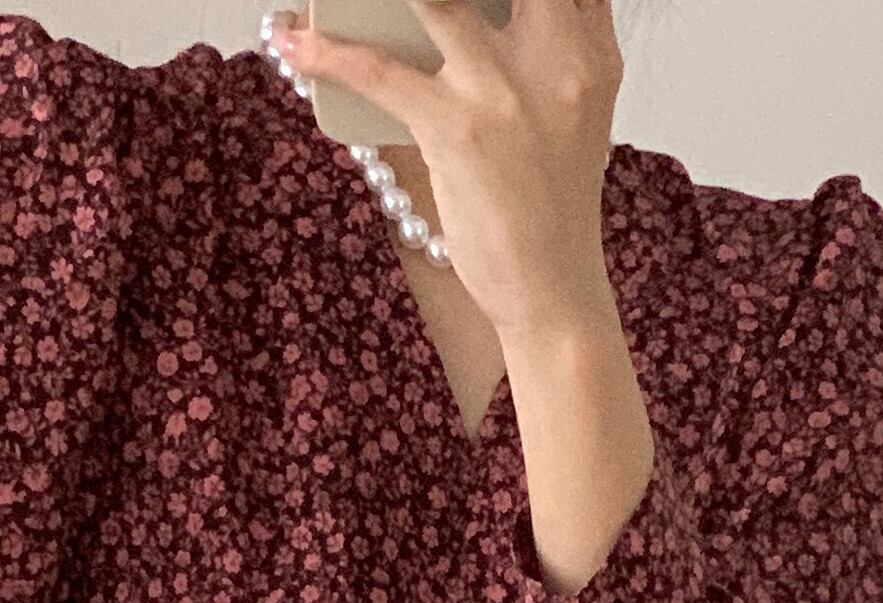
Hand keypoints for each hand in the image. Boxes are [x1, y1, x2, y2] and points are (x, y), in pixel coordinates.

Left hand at [273, 0, 624, 346]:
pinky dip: (328, 54)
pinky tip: (294, 44)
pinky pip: (379, 73)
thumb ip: (553, 52)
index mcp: (589, 48)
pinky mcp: (457, 130)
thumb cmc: (553, 210)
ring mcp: (504, 89)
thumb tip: (494, 14)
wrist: (555, 293)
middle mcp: (556, 54)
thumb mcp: (576, 116)